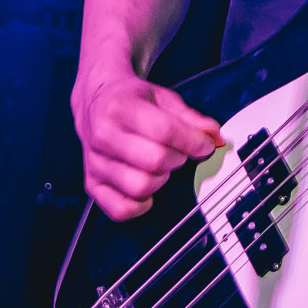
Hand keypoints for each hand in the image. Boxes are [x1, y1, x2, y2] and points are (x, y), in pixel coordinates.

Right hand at [73, 73, 223, 220]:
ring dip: (161, 180)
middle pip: (155, 161)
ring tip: (161, 165)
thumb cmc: (130, 100)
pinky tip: (147, 188)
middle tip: (180, 152)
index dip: (193, 142)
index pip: (164, 131)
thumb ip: (191, 118)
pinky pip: (120, 209)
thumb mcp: (162, 98)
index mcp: (120, 107)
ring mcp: (95, 162)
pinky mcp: (92, 183)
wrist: (96, 102)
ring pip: (141, 187)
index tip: (204, 144)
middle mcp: (103, 135)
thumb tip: (215, 137)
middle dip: (178, 158)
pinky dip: (140, 205)